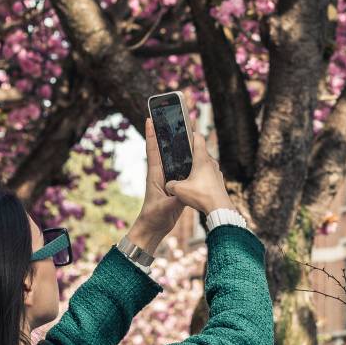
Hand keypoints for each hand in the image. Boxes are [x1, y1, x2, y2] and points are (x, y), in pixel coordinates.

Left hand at [127, 118, 185, 254]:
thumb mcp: (165, 208)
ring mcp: (168, 178)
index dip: (152, 134)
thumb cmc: (154, 217)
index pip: (153, 150)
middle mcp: (161, 173)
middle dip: (166, 133)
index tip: (150, 118)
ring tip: (186, 130)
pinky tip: (195, 153)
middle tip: (171, 116)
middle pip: (164, 149)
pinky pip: (181, 168)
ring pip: (174, 157)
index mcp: (155, 175)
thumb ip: (175, 200)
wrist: (153, 228)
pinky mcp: (176, 185)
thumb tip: (185, 191)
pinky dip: (187, 159)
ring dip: (178, 144)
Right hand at [164, 132, 234, 214]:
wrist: (220, 208)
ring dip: (197, 165)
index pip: (198, 138)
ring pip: (206, 164)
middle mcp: (211, 163)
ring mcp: (217, 172)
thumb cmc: (201, 196)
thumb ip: (171, 185)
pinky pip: (210, 174)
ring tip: (187, 171)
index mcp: (202, 159)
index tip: (185, 132)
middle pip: (201, 151)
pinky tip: (196, 184)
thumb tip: (169, 185)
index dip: (191, 133)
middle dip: (191, 152)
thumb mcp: (179, 190)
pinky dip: (203, 176)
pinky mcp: (219, 181)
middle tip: (182, 155)